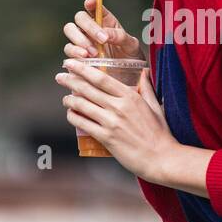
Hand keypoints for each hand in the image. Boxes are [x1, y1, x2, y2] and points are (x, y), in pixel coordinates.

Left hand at [56, 58, 173, 179]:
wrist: (161, 158)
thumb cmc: (160, 133)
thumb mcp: (156, 106)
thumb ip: (147, 88)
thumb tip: (144, 71)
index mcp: (130, 96)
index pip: (101, 78)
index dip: (82, 69)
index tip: (71, 63)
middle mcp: (119, 107)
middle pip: (87, 89)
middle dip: (70, 81)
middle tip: (60, 77)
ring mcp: (111, 123)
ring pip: (82, 105)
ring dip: (69, 100)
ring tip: (65, 98)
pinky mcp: (106, 138)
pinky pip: (83, 124)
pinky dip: (73, 117)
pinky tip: (70, 114)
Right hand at [63, 0, 143, 61]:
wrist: (124, 80)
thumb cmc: (129, 59)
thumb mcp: (131, 46)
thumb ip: (120, 37)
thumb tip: (106, 34)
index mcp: (105, 21)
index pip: (95, 7)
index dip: (91, 2)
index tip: (92, 2)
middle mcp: (90, 29)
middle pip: (80, 17)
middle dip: (89, 26)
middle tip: (102, 40)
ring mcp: (81, 41)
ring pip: (70, 30)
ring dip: (81, 40)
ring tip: (95, 53)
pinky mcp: (74, 56)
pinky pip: (69, 50)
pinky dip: (76, 53)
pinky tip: (87, 59)